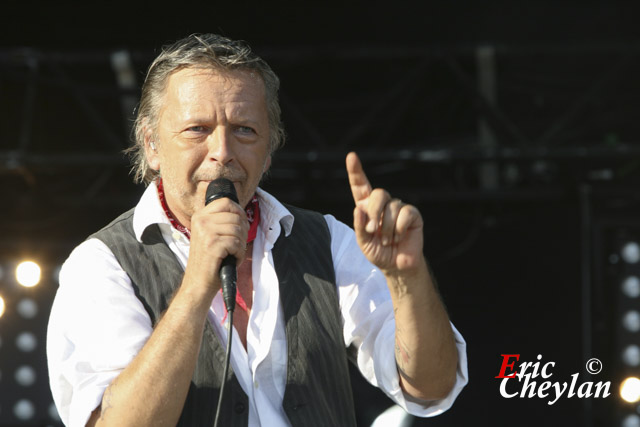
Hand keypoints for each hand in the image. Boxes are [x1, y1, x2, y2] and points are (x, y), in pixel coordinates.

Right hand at [184, 198, 248, 296]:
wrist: (197, 283)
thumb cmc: (210, 261)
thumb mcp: (211, 235)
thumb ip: (222, 222)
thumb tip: (242, 214)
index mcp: (200, 216)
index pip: (226, 202)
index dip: (239, 212)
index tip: (241, 224)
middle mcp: (201, 221)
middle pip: (236, 216)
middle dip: (243, 232)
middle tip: (236, 246)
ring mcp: (206, 232)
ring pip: (238, 229)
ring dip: (241, 244)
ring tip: (232, 253)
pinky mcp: (212, 244)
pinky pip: (237, 243)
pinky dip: (239, 253)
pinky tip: (231, 259)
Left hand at [346, 152, 423, 273]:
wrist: (397, 266)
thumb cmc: (378, 252)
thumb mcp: (363, 243)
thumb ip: (359, 227)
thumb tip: (358, 209)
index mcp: (366, 207)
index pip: (360, 185)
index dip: (356, 171)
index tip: (351, 156)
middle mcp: (382, 204)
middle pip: (378, 193)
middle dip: (374, 213)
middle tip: (373, 232)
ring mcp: (398, 207)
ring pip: (392, 207)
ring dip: (387, 229)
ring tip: (388, 241)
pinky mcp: (412, 214)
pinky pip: (405, 213)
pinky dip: (400, 228)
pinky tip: (400, 237)